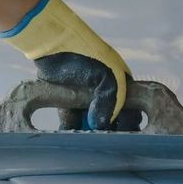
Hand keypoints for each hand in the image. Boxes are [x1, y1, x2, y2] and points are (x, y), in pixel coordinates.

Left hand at [1, 0, 141, 130]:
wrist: (51, 42)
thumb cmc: (85, 54)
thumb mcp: (107, 76)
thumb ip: (110, 102)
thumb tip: (101, 125)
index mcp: (121, 83)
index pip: (131, 111)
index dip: (127, 125)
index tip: (120, 138)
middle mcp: (105, 91)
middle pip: (110, 120)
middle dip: (107, 132)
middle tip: (100, 142)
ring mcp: (86, 96)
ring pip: (90, 122)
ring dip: (88, 133)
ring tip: (85, 141)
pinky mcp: (67, 99)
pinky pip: (72, 119)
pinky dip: (71, 128)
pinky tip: (69, 136)